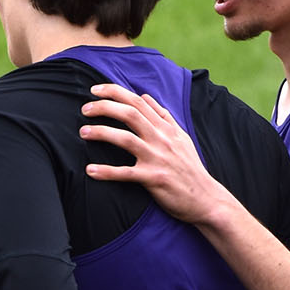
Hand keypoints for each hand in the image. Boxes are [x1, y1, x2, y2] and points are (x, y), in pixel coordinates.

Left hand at [79, 82, 229, 224]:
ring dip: (102, 133)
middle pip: (130, 114)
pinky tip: (90, 170)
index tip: (95, 90)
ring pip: (126, 139)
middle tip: (85, 108)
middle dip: (105, 107)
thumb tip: (145, 96)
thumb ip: (163, 116)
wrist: (206, 199)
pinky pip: (126, 173)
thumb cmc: (190, 168)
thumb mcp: (181, 137)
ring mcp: (157, 159)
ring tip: (83, 132)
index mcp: (166, 128)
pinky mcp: (154, 179)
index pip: (138, 102)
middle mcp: (162, 139)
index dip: (115, 92)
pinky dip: (107, 171)